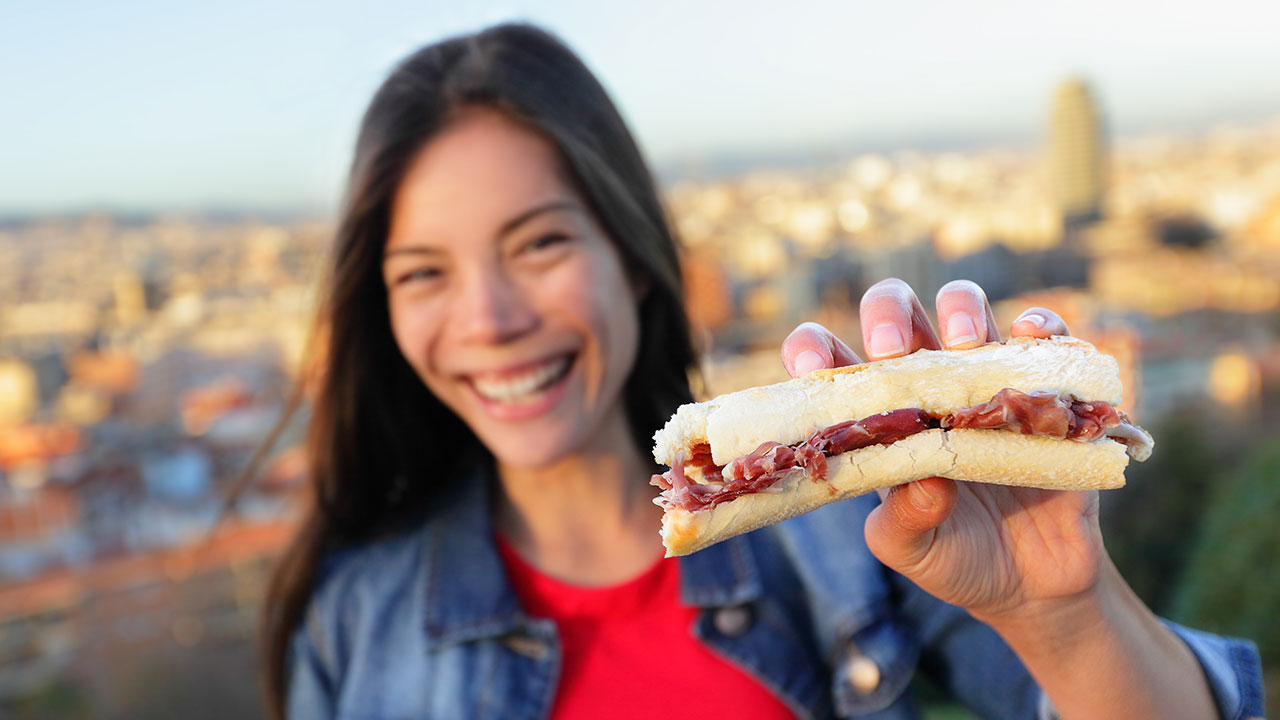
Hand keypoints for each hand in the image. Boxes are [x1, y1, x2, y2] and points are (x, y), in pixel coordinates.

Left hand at [781, 278, 1100, 622]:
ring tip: (962, 344)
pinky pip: (1044, 336)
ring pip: (965, 308)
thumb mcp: (914, 551)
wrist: (1035, 585)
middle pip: (897, 315)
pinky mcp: (1044, 388)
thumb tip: (924, 481)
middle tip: (891, 349)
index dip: (814, 350)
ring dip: (960, 309)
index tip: (811, 365)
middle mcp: (926, 387)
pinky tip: (1029, 335)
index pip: (832, 365)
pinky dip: (1040, 325)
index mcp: (878, 418)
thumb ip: (905, 520)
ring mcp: (985, 381)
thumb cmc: (956, 560)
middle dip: (888, 314)